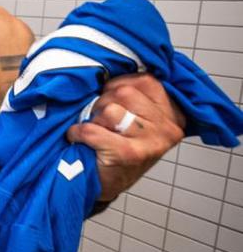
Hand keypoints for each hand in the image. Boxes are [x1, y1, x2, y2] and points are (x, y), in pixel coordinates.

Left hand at [66, 73, 185, 200]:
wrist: (109, 184)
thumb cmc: (119, 147)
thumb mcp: (136, 117)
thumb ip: (134, 95)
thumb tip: (111, 67)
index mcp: (172, 113)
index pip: (145, 80)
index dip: (119, 85)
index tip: (111, 98)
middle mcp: (168, 127)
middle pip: (125, 92)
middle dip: (104, 102)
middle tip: (101, 120)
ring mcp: (151, 142)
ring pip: (110, 109)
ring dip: (94, 120)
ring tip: (96, 132)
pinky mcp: (129, 154)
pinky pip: (93, 130)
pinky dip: (78, 133)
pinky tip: (79, 138)